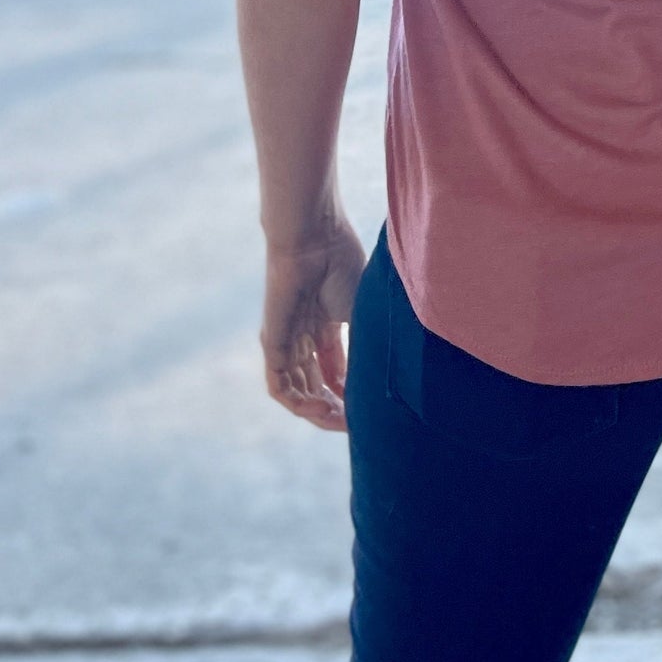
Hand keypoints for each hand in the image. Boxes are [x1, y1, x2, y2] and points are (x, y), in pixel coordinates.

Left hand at [260, 215, 366, 431]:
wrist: (314, 238)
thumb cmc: (342, 263)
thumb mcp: (363, 312)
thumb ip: (368, 346)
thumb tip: (389, 381)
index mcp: (326, 325)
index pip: (336, 371)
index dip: (352, 394)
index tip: (372, 409)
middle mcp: (304, 337)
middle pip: (316, 386)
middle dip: (337, 408)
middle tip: (357, 422)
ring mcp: (287, 342)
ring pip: (298, 391)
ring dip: (319, 411)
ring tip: (342, 420)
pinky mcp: (273, 343)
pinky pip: (279, 386)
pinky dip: (299, 404)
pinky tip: (322, 407)